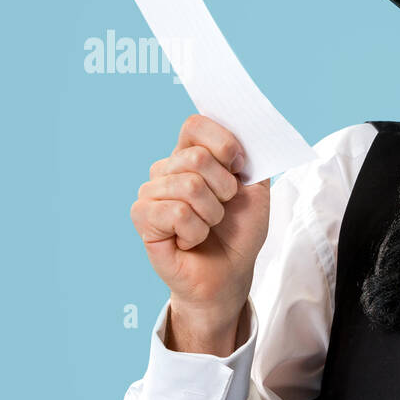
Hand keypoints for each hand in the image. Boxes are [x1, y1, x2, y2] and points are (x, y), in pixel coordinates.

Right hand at [129, 115, 269, 340]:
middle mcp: (167, 169)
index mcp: (191, 155)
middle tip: (223, 209)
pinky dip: (195, 231)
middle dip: (224, 189)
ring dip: (212, 214)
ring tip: (207, 226)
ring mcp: (151, 192)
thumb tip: (246, 134)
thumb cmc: (239, 232)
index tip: (239, 167)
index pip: (195, 125)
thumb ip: (253, 159)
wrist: (230, 274)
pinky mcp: (142, 217)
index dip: (223, 143)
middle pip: (197, 157)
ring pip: (189, 186)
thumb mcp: (257, 191)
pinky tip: (189, 240)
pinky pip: (177, 212)